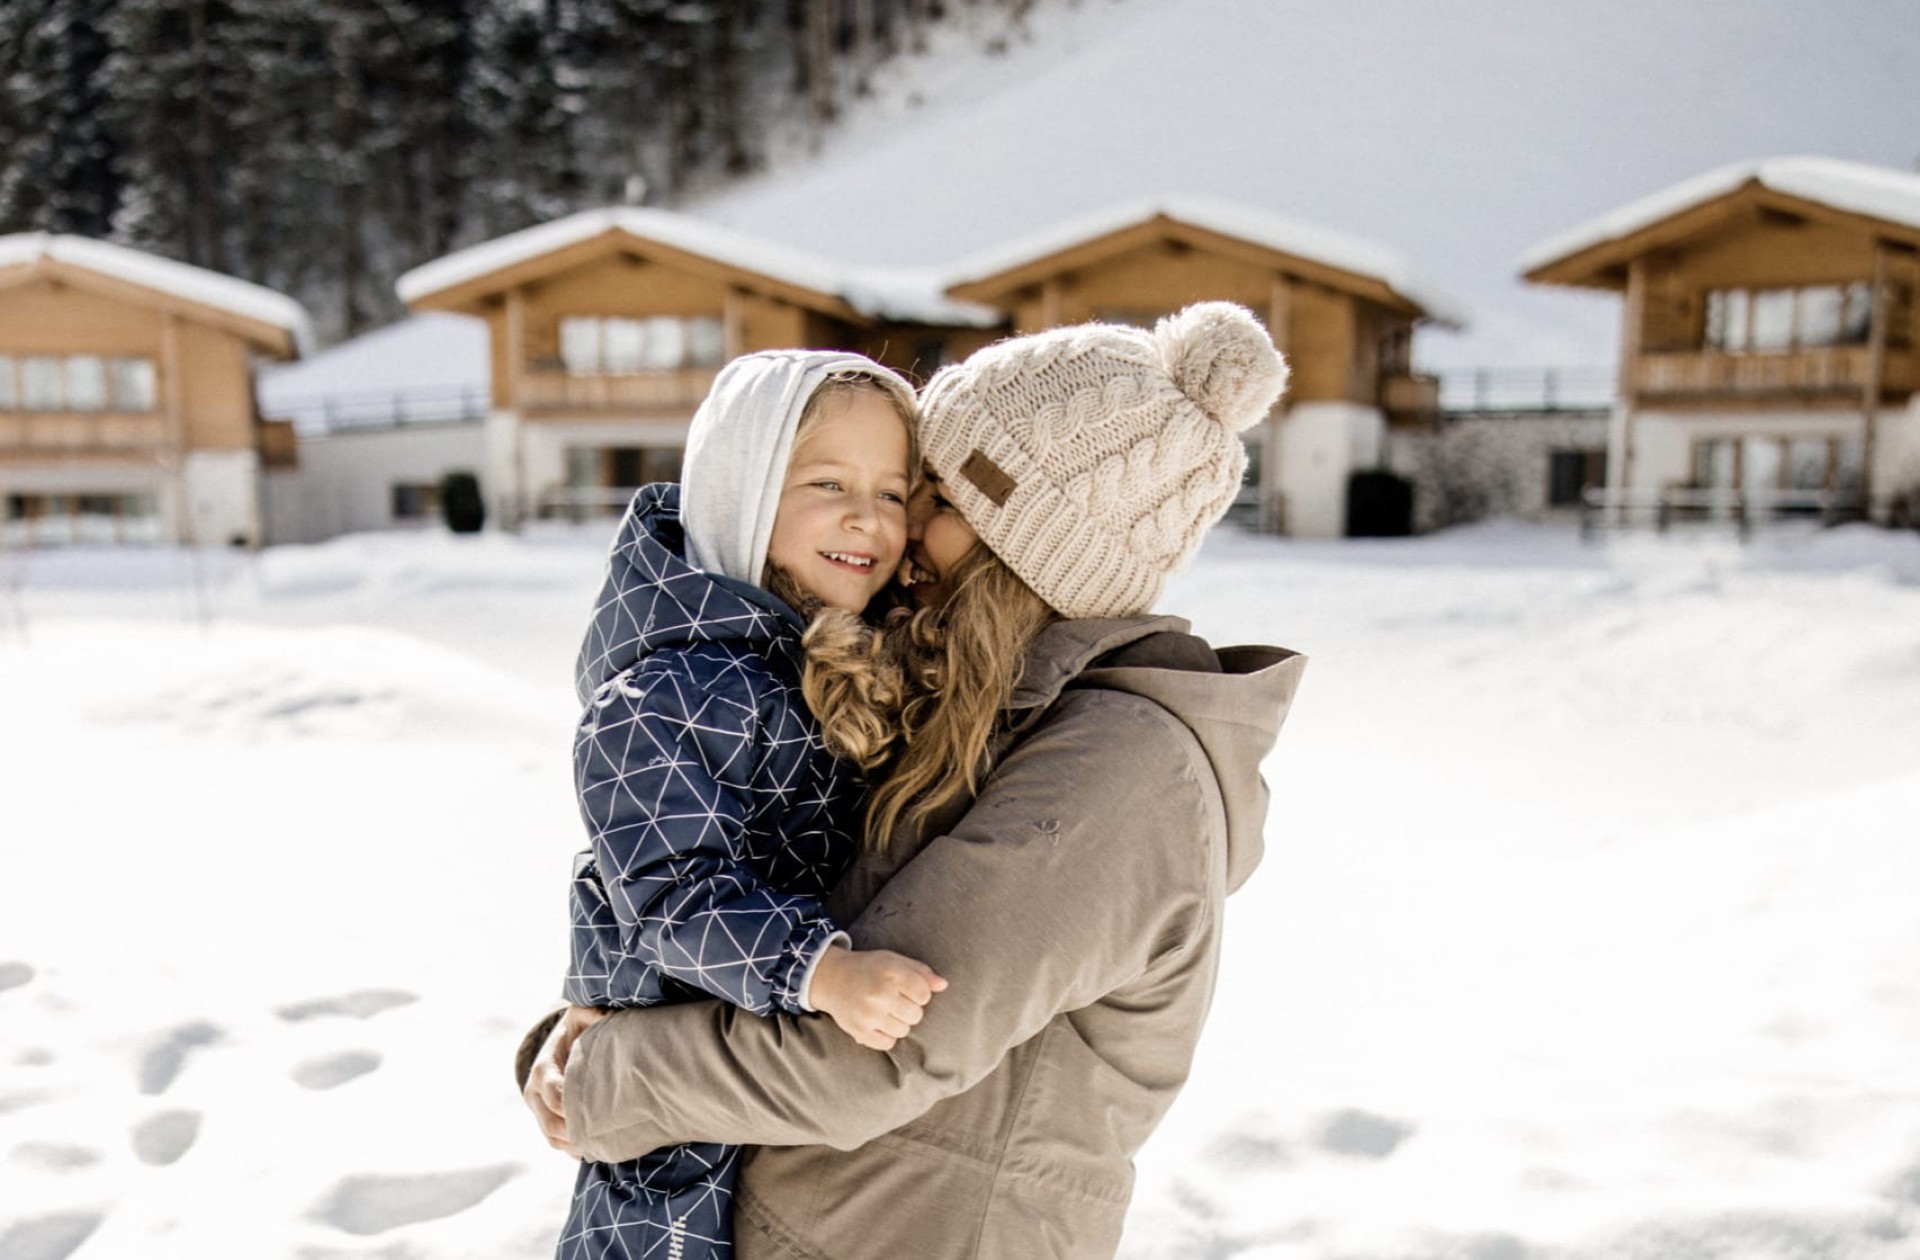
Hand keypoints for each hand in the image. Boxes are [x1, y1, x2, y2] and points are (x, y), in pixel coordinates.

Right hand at [524, 1004, 608, 1157]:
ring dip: (576, 1146)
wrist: (563, 1039)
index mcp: (543, 1069)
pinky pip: (556, 1143)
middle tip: (610, 1139)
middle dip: (578, 1134)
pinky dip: (574, 1150)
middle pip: (552, 1125)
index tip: (606, 1112)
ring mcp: (538, 1109)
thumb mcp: (583, 1013)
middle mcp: (535, 1093)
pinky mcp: (545, 1119)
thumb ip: (593, 1012)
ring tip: (605, 1148)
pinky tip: (596, 1150)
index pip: (556, 1098)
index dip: (577, 1109)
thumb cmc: (578, 1025)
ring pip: (553, 1138)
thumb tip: (606, 1015)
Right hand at [809, 946, 947, 1051]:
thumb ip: (921, 972)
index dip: (919, 993)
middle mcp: (880, 994)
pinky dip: (886, 1036)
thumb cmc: (868, 968)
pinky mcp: (859, 1031)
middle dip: (909, 1009)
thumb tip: (943, 985)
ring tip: (886, 1011)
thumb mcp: (894, 960)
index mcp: (891, 972)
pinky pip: (888, 1043)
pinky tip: (878, 1023)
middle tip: (895, 1001)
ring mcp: (869, 1014)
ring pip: (903, 1031)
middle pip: (916, 1015)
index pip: (924, 994)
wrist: (831, 978)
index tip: (907, 989)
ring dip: (899, 1023)